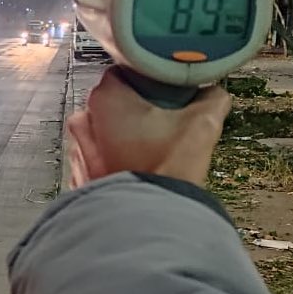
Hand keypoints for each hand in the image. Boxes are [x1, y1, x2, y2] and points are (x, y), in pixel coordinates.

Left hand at [66, 67, 231, 187]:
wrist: (146, 221)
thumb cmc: (166, 169)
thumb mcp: (202, 125)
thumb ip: (212, 98)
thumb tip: (215, 92)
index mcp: (105, 98)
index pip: (123, 71)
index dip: (147, 79)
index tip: (166, 89)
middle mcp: (83, 119)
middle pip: (113, 102)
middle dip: (137, 108)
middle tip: (165, 119)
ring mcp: (77, 148)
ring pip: (105, 130)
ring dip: (125, 134)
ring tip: (153, 146)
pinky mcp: (79, 174)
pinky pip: (99, 157)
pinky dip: (115, 158)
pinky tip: (138, 165)